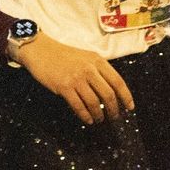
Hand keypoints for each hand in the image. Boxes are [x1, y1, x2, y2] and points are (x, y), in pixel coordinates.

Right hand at [9, 31, 135, 124]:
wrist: (40, 50)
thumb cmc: (62, 55)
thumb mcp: (85, 56)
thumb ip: (98, 70)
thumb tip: (111, 90)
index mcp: (97, 60)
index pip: (118, 81)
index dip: (126, 96)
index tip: (130, 107)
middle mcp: (89, 69)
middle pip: (108, 94)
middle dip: (114, 110)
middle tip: (115, 118)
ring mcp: (76, 78)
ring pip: (94, 102)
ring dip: (99, 114)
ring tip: (99, 120)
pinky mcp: (64, 87)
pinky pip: (79, 106)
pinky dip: (85, 115)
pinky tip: (88, 119)